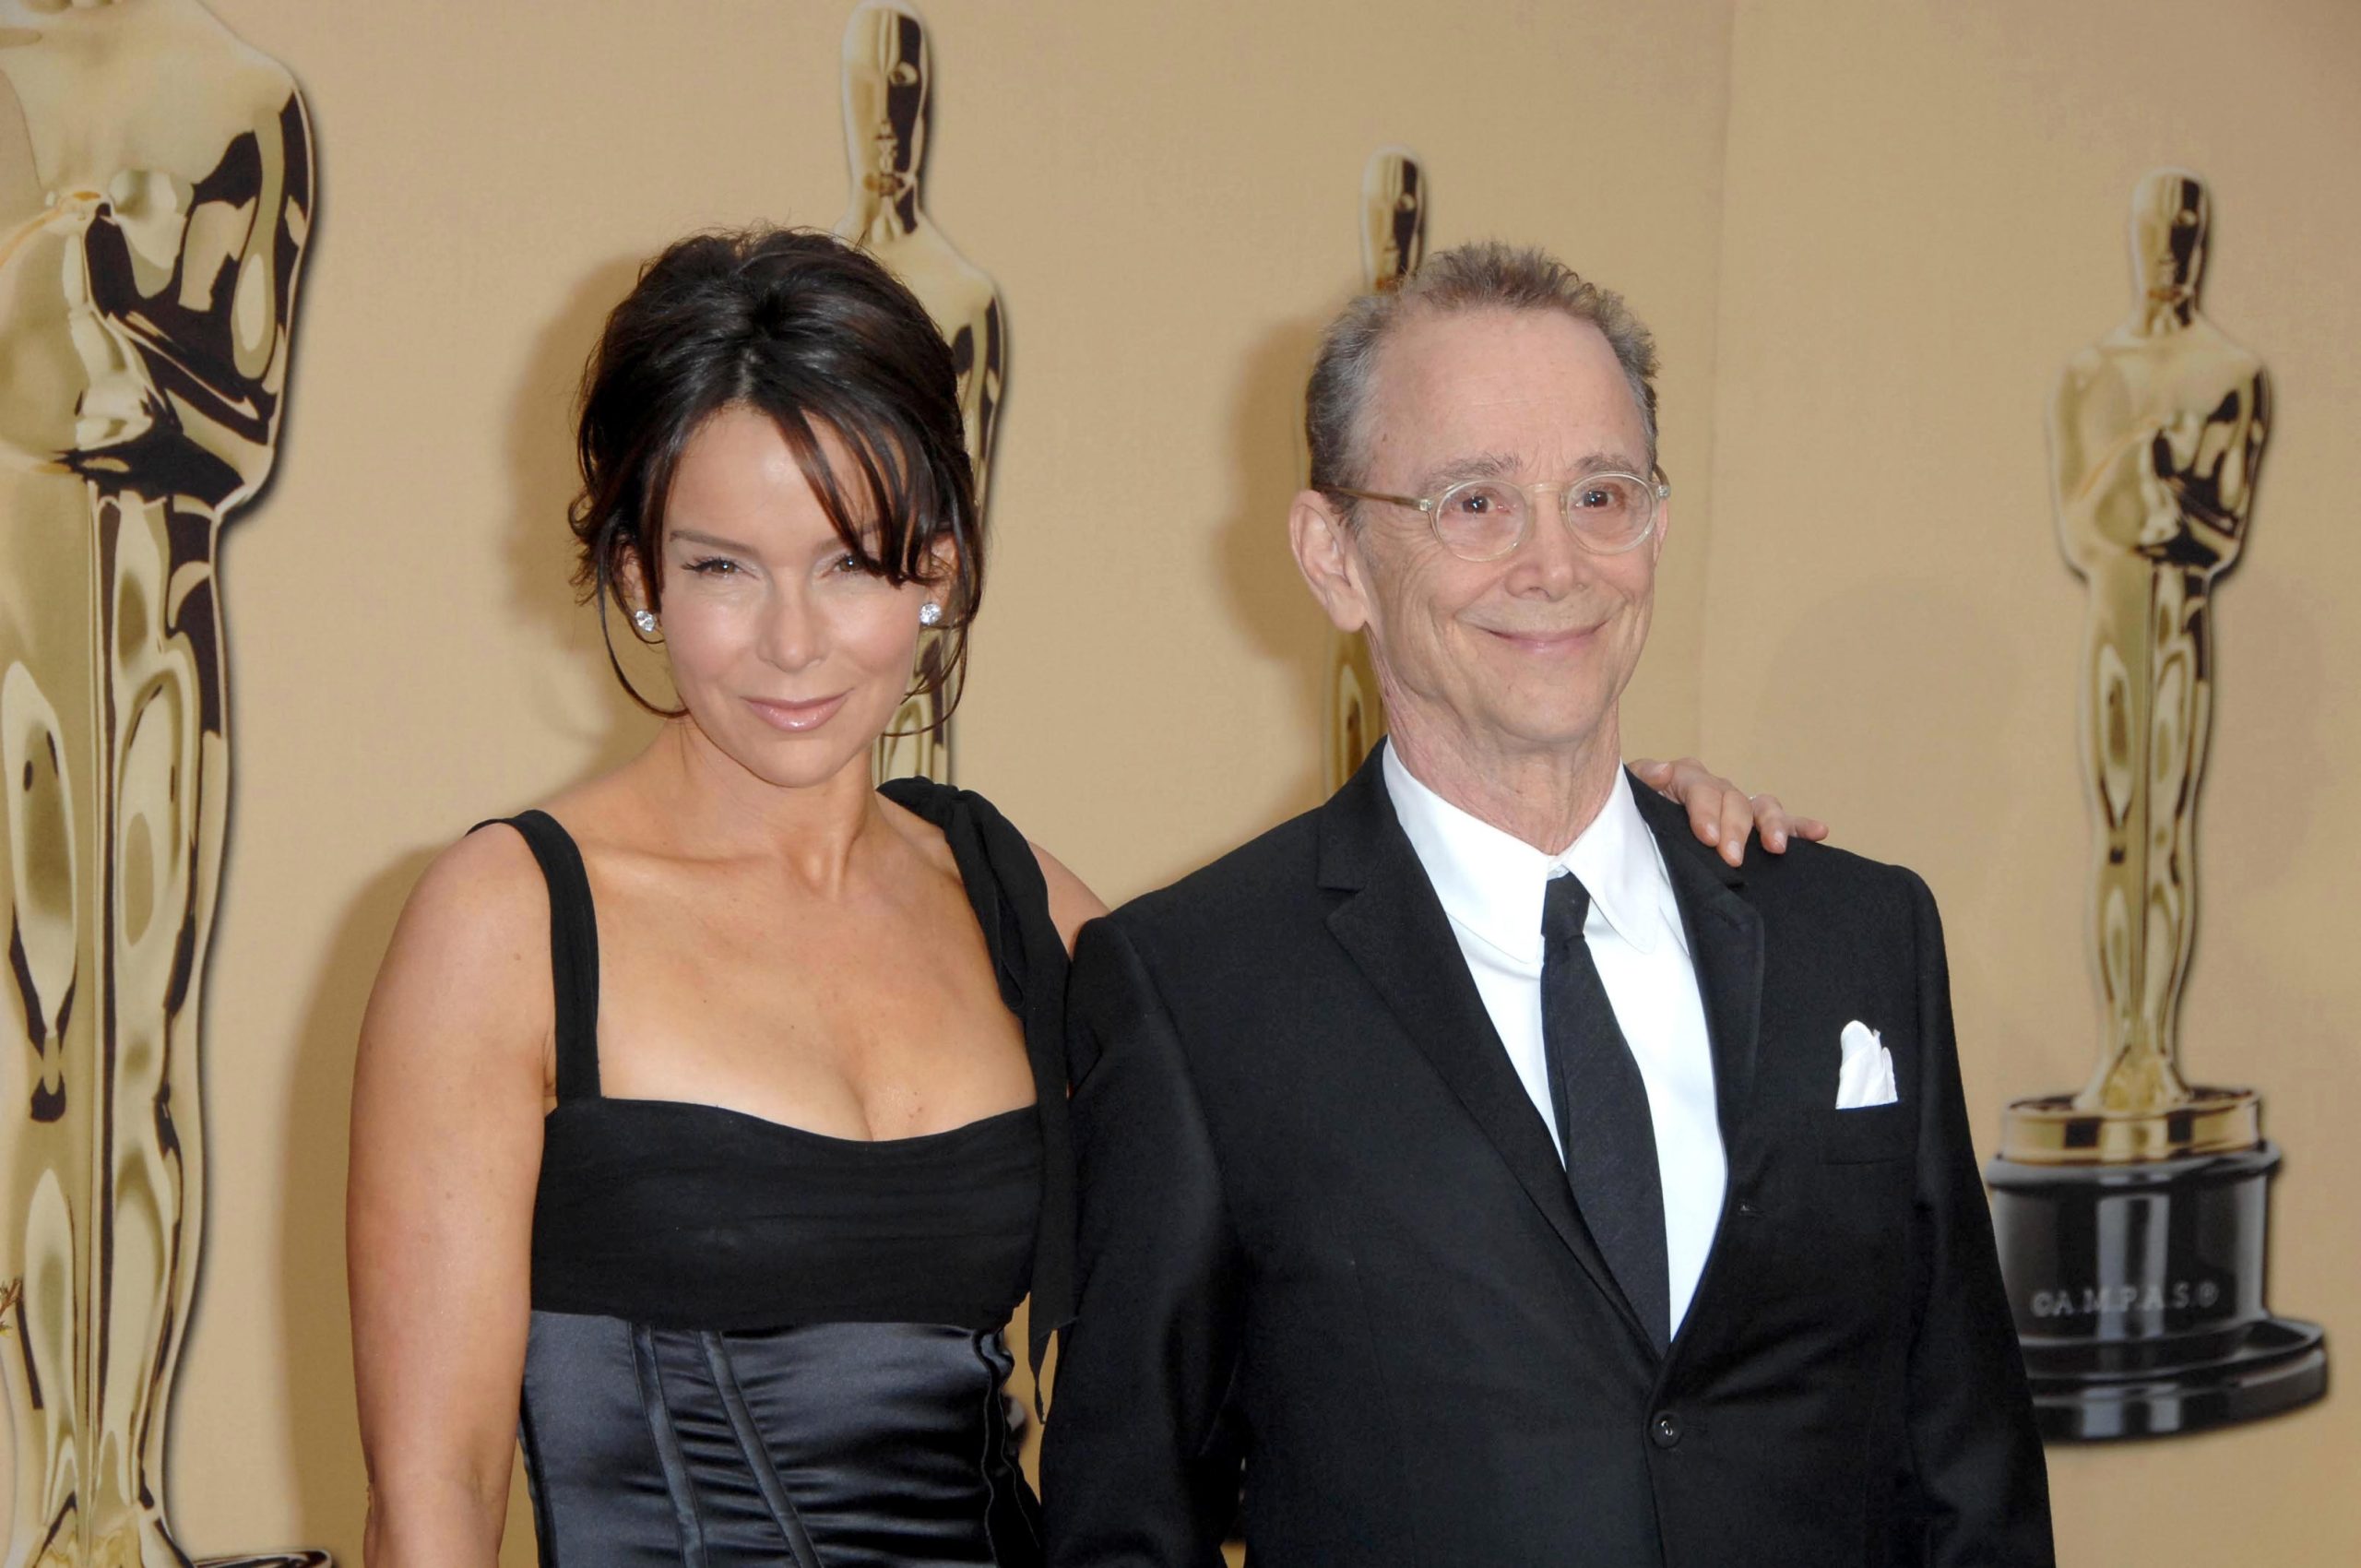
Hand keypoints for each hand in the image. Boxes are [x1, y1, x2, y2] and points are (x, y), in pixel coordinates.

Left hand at [1629, 757, 1828, 867]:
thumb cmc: (1633, 814)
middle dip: (1735, 828)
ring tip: (1776, 847)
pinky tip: (1819, 831)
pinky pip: (1783, 821)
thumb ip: (1642, 782)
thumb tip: (1663, 771)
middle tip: (1731, 856)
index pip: (1700, 788)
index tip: (1708, 838)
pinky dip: (1800, 826)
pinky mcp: (1754, 825)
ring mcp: (1736, 805)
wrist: (1633, 831)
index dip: (1706, 811)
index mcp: (1683, 778)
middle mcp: (1715, 788)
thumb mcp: (1630, 798)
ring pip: (1761, 806)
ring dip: (1772, 824)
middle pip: (1733, 799)